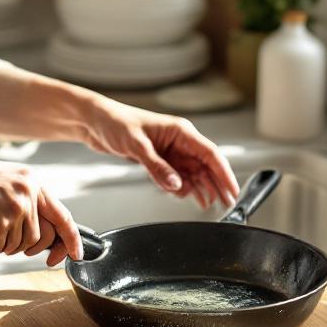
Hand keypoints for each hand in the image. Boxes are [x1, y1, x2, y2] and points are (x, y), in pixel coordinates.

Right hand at [0, 152, 82, 265]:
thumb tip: (40, 233)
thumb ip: (27, 201)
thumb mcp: (7, 181)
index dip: (72, 239)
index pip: (63, 215)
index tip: (76, 254)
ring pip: (21, 245)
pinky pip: (1, 248)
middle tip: (14, 247)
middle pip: (43, 237)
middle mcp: (28, 193)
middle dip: (32, 250)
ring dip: (4, 246)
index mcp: (33, 181)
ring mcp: (14, 208)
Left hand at [81, 100, 239, 208]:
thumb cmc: (115, 122)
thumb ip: (157, 167)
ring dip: (200, 188)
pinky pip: (178, 176)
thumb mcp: (137, 145)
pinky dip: (183, 187)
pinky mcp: (160, 160)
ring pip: (194, 173)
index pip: (210, 154)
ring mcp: (170, 151)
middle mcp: (179, 141)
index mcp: (181, 131)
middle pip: (206, 166)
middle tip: (226, 203)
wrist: (94, 122)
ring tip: (209, 204)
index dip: (224, 173)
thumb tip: (176, 184)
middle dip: (216, 184)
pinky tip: (187, 196)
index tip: (232, 190)